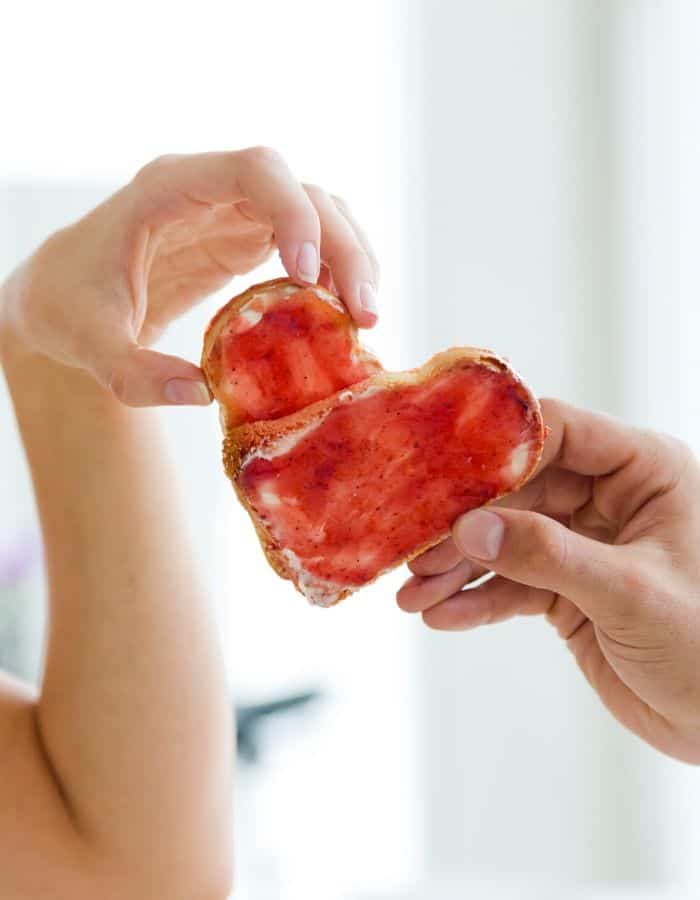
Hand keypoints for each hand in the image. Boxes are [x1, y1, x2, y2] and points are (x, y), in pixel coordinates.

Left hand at [0, 148, 378, 405]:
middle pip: (303, 191)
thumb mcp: (86, 341)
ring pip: (318, 212)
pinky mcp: (245, 242)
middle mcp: (212, 190)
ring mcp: (234, 213)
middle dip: (343, 246)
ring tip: (363, 318)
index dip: (293, 211)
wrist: (62, 295)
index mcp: (169, 188)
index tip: (305, 271)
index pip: (254, 169)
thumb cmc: (67, 303)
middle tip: (363, 314)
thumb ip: (132, 372)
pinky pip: (307, 242)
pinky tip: (337, 314)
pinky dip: (332, 273)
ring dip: (351, 259)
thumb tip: (200, 394)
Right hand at [398, 399, 699, 763]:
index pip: (559, 433)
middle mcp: (610, 498)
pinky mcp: (568, 589)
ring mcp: (585, 544)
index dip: (500, 449)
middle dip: (465, 525)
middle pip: (518, 490)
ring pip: (508, 541)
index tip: (443, 472)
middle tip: (416, 549)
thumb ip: (550, 556)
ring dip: (460, 568)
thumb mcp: (630, 593)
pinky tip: (444, 615)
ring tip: (414, 595)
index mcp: (644, 471)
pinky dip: (478, 600)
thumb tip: (471, 528)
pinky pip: (513, 585)